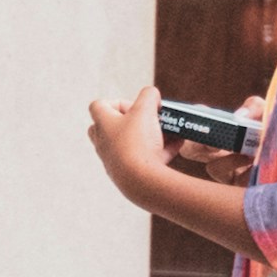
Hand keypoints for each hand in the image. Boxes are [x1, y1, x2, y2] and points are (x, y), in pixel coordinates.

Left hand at [86, 82, 167, 206]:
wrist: (141, 182)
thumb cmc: (138, 143)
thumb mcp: (146, 109)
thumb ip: (149, 95)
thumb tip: (152, 95)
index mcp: (103, 124)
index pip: (98, 105)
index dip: (116, 101)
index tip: (135, 106)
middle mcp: (104, 143)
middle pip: (108, 127)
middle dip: (128, 121)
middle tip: (145, 120)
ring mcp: (115, 161)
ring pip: (130, 144)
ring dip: (149, 137)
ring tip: (168, 132)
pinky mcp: (129, 175)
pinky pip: (144, 159)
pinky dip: (160, 151)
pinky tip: (178, 145)